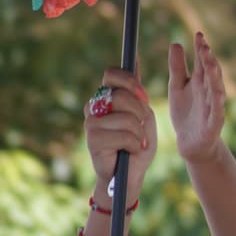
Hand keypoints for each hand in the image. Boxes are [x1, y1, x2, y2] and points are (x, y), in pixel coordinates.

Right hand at [84, 69, 155, 203]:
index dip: (130, 81)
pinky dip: (135, 143)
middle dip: (141, 112)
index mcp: (106, 97)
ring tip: (136, 142)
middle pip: (122, 95)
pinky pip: (124, 135)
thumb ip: (137, 93)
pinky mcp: (92, 139)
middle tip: (142, 126)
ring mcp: (91, 123)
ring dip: (139, 132)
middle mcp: (94, 107)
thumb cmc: (137, 143)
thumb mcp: (143, 115)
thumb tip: (134, 61)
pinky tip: (130, 151)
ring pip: (126, 117)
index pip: (111, 74)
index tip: (143, 96)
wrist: (130, 173)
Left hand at [169, 32, 226, 166]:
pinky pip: (217, 111)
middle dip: (209, 60)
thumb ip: (177, 67)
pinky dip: (218, 102)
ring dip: (216, 77)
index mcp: (200, 82)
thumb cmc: (186, 113)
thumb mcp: (177, 87)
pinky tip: (218, 93)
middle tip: (204, 46)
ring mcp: (213, 106)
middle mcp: (209, 91)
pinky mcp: (214, 123)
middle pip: (211, 73)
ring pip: (216, 89)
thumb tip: (176, 43)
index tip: (198, 35)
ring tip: (211, 64)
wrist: (191, 143)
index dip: (201, 49)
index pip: (202, 62)